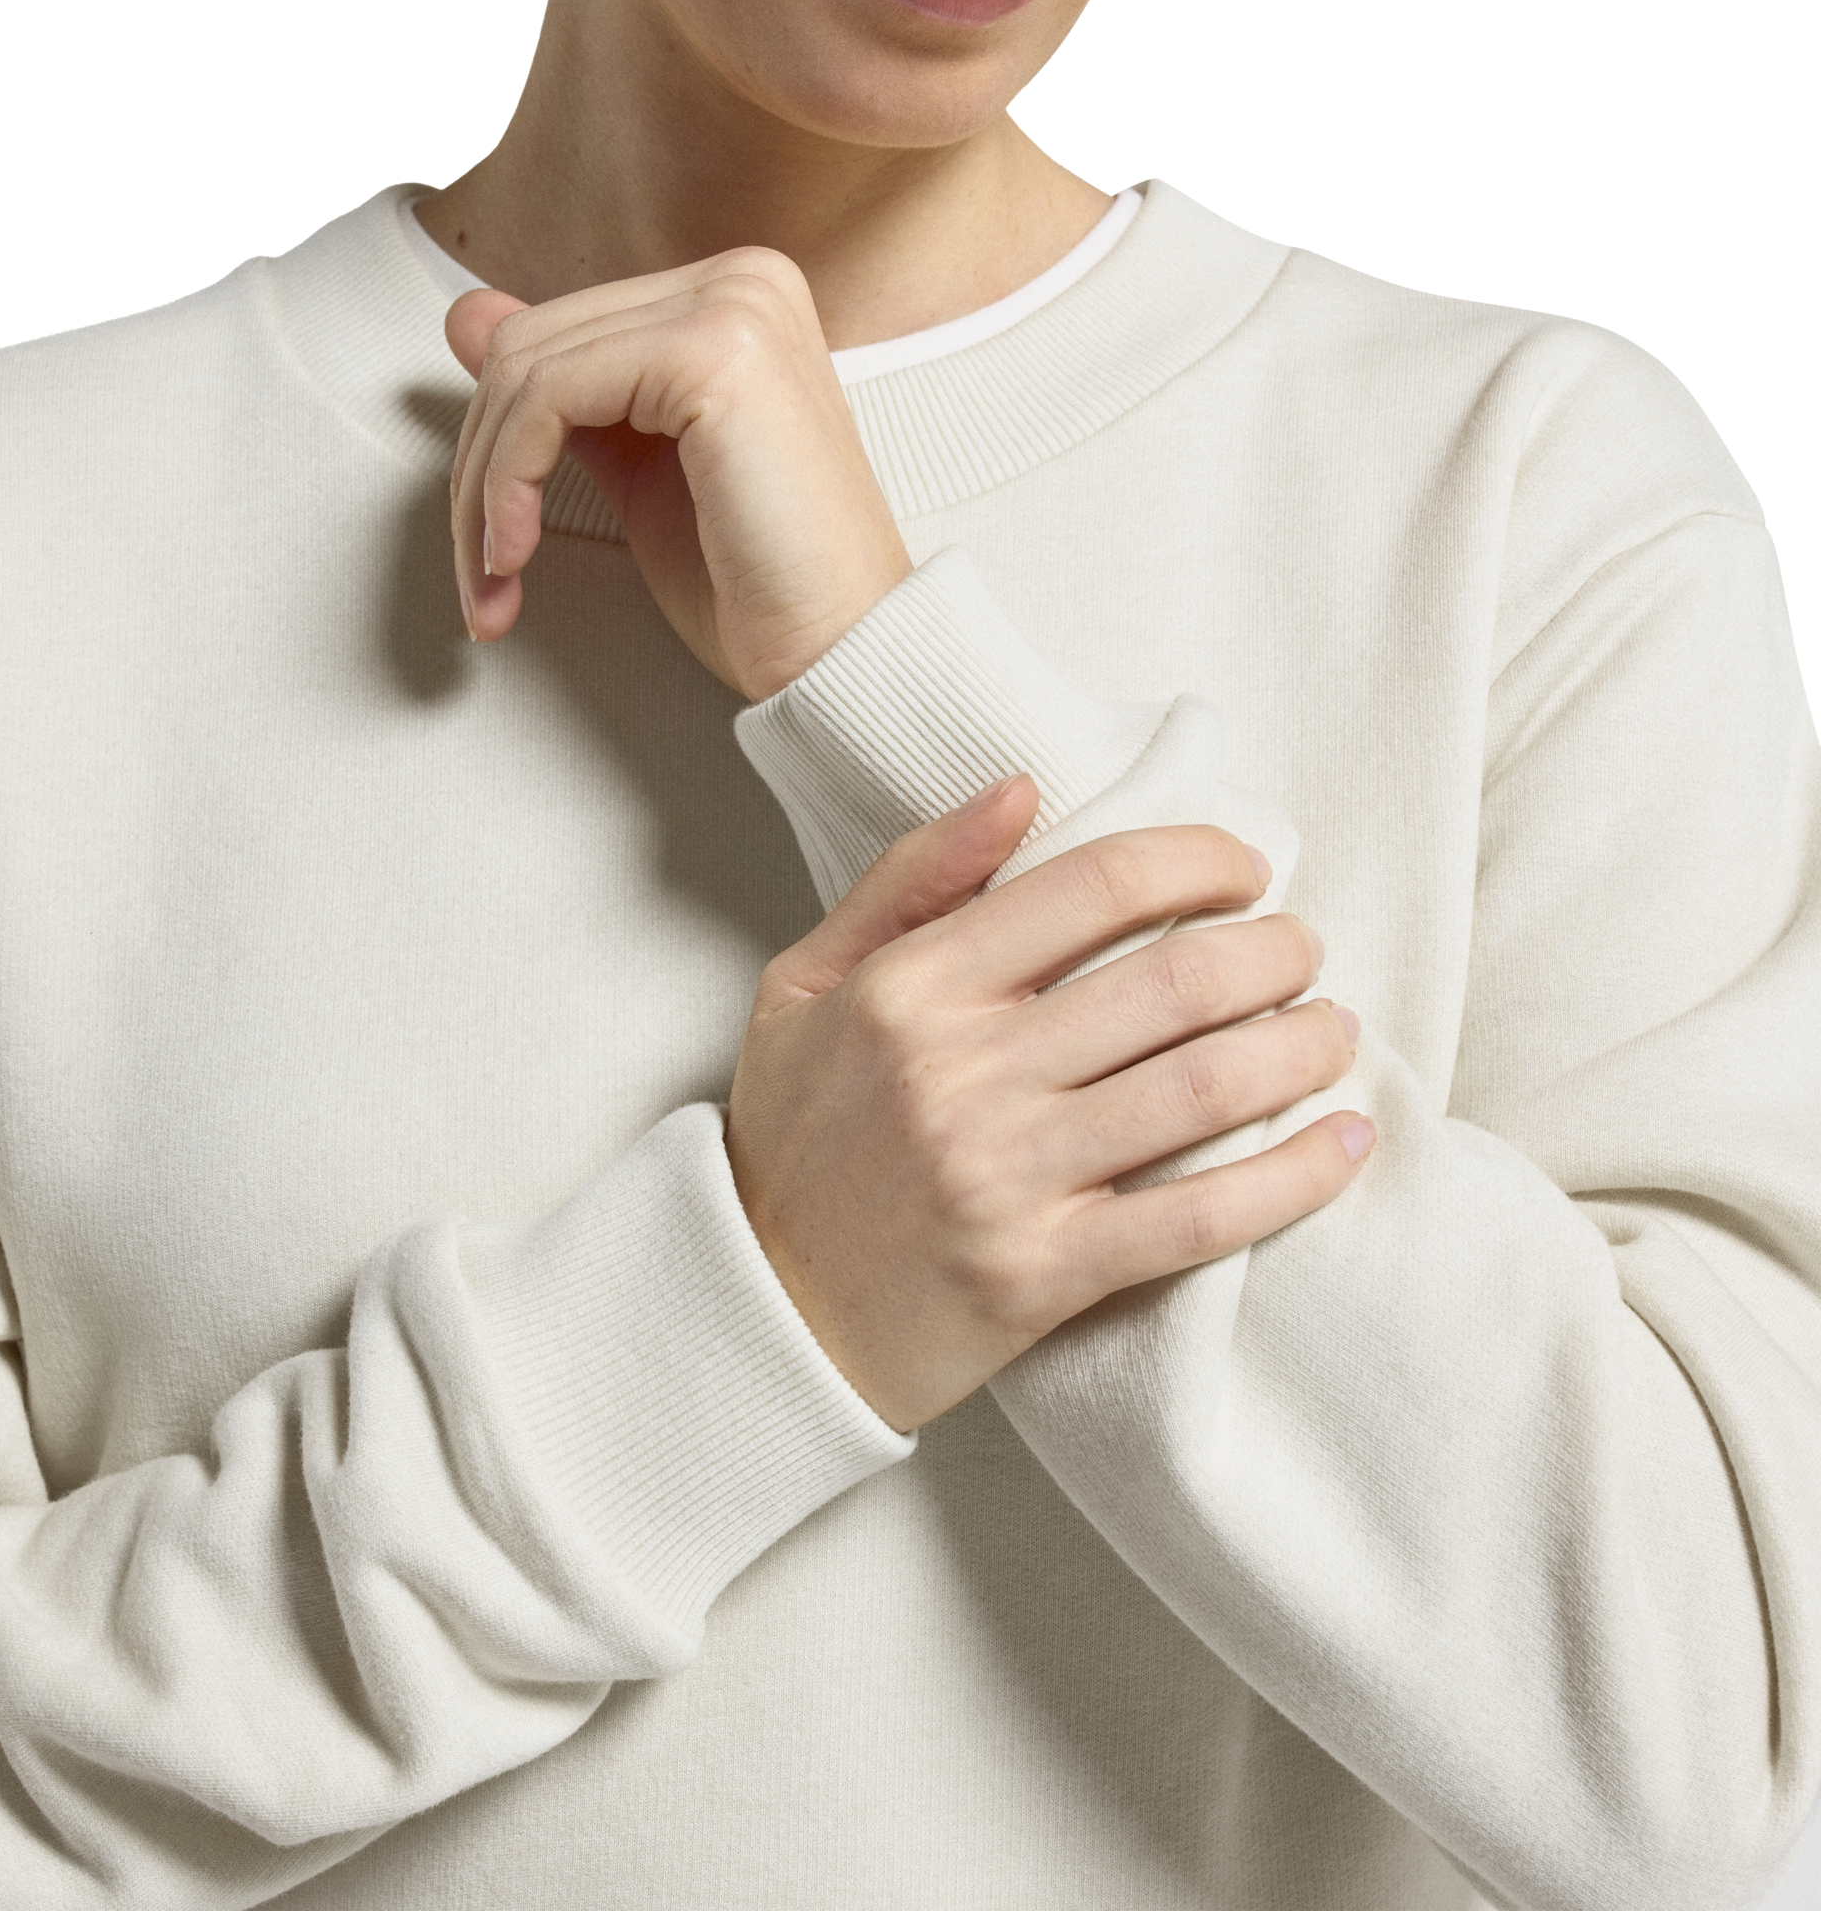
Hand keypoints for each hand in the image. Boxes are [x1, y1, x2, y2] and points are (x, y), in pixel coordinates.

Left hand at [444, 251, 911, 700]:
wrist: (840, 654)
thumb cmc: (762, 589)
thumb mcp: (640, 475)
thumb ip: (566, 394)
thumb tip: (470, 317)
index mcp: (734, 300)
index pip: (562, 337)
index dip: (500, 447)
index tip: (492, 548)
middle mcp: (743, 282)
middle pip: (534, 346)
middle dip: (482, 472)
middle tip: (482, 579)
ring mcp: (734, 307)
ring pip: (528, 371)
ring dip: (486, 491)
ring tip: (497, 582)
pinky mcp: (713, 351)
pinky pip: (550, 397)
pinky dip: (509, 483)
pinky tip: (518, 555)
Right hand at [727, 779, 1370, 1431]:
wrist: (756, 1313)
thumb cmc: (791, 1137)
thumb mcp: (806, 986)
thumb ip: (909, 881)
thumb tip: (1020, 789)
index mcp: (909, 990)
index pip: (1091, 887)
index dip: (1195, 859)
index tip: (1244, 868)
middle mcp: (962, 1074)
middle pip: (1171, 983)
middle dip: (1272, 952)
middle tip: (1302, 950)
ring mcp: (1006, 1178)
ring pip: (1202, 1090)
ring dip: (1300, 1049)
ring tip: (1334, 1029)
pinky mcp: (1042, 1275)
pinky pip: (1198, 1220)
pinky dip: (1291, 1178)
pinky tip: (1346, 1142)